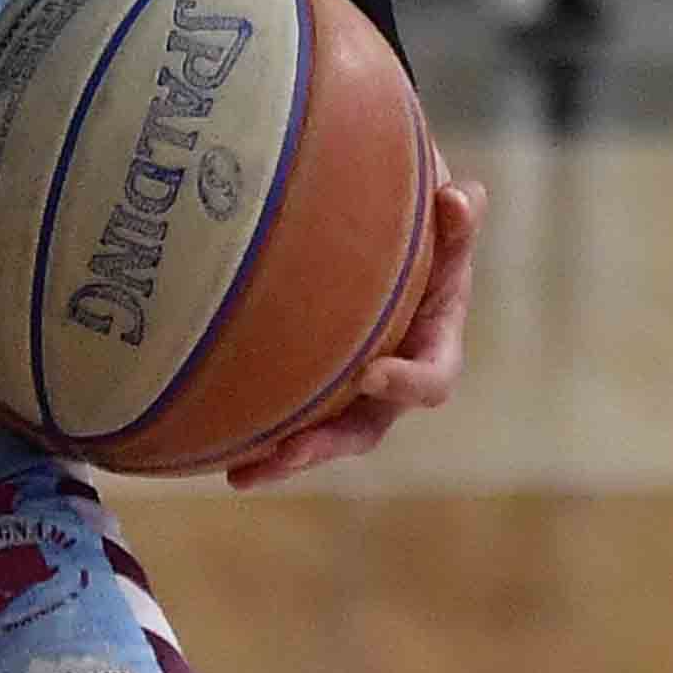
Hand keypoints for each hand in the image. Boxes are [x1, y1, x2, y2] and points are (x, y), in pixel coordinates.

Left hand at [228, 177, 480, 489]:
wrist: (389, 242)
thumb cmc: (422, 231)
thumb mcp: (445, 225)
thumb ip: (457, 220)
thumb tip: (461, 198)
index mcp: (433, 347)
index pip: (432, 379)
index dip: (407, 382)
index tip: (371, 373)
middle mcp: (392, 383)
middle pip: (366, 428)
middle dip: (327, 444)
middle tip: (290, 451)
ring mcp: (351, 392)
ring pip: (321, 435)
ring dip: (284, 457)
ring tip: (241, 474)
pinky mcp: (314, 389)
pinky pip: (287, 417)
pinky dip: (255, 435)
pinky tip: (210, 448)